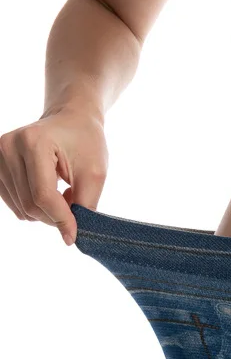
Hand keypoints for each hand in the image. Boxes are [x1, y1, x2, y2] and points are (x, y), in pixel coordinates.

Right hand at [0, 105, 107, 245]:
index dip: (61, 220)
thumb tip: (70, 237)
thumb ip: (84, 205)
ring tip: (63, 194)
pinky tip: (48, 193)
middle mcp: (8, 147)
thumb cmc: (85, 144)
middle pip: (30, 205)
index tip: (74, 235)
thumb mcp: (95, 174)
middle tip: (75, 209)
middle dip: (55, 217)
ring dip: (46, 212)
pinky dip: (34, 208)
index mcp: (33, 143)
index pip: (43, 195)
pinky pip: (15, 204)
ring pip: (21, 208)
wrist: (70, 121)